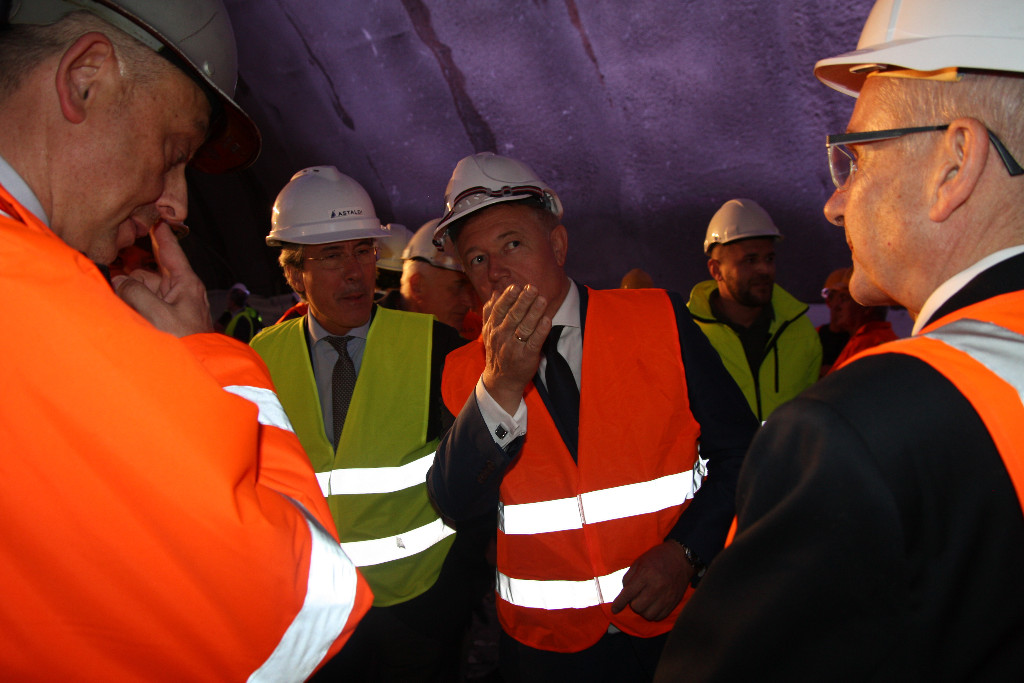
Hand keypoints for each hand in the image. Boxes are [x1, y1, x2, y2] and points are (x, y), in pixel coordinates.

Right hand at [113, 223, 212, 336]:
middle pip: (148, 271)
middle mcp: (179, 290)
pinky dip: (132, 304)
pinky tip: (122, 311)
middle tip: (111, 276)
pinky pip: (143, 304)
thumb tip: (119, 281)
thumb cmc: (186, 342)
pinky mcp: (164, 318)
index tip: (152, 216)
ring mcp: (171, 305)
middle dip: (130, 273)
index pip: (170, 250)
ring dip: (128, 292)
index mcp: (185, 283)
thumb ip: (135, 292)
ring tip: (117, 302)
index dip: (159, 233)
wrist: (198, 366)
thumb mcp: (158, 313)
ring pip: (142, 288)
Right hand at [480, 283, 551, 413]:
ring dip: (534, 312)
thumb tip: (495, 292)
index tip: (516, 286)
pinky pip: (534, 342)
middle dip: (523, 301)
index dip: (508, 297)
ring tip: (542, 299)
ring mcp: (514, 347)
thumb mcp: (488, 332)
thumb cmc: (497, 351)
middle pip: (513, 315)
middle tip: (532, 288)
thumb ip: (490, 312)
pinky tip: (547, 320)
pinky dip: (541, 330)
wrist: (501, 380)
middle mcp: (502, 336)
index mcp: (492, 328)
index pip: (500, 309)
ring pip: (525, 327)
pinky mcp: (526, 356)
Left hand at [610, 541, 692, 621]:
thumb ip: (629, 578)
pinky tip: (653, 605)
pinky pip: (659, 617)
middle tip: (635, 596)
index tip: (614, 610)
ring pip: (648, 615)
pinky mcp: (673, 602)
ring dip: (643, 610)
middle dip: (632, 603)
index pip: (628, 594)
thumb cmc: (657, 558)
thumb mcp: (639, 562)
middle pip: (637, 607)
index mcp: (646, 575)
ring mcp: (666, 596)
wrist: (681, 558)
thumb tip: (623, 593)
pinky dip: (653, 613)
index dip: (619, 603)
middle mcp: (656, 587)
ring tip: (645, 601)